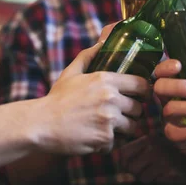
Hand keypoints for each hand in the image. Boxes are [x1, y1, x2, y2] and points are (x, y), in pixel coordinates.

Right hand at [35, 24, 150, 154]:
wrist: (41, 123)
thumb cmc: (57, 99)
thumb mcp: (71, 73)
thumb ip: (88, 56)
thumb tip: (102, 42)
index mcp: (106, 80)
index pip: (142, 84)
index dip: (144, 91)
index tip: (140, 96)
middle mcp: (111, 98)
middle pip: (139, 108)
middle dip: (132, 113)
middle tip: (121, 115)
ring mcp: (109, 119)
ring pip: (132, 126)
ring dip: (124, 129)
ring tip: (109, 127)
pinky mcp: (105, 138)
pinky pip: (117, 142)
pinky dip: (108, 143)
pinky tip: (96, 137)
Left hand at [120, 134, 185, 183]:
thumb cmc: (176, 153)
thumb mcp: (158, 145)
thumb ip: (141, 148)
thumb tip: (121, 159)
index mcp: (149, 138)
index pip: (124, 153)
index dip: (124, 162)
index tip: (129, 165)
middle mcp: (154, 147)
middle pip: (130, 167)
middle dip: (137, 172)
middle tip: (147, 170)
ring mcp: (162, 160)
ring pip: (142, 177)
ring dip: (148, 178)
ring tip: (159, 171)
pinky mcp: (169, 172)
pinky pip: (154, 182)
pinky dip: (158, 181)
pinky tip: (167, 175)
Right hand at [153, 34, 185, 159]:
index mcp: (175, 82)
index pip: (161, 71)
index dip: (165, 67)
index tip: (179, 64)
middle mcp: (168, 98)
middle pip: (160, 89)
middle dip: (177, 86)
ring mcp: (169, 118)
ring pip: (170, 111)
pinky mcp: (175, 136)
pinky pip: (181, 135)